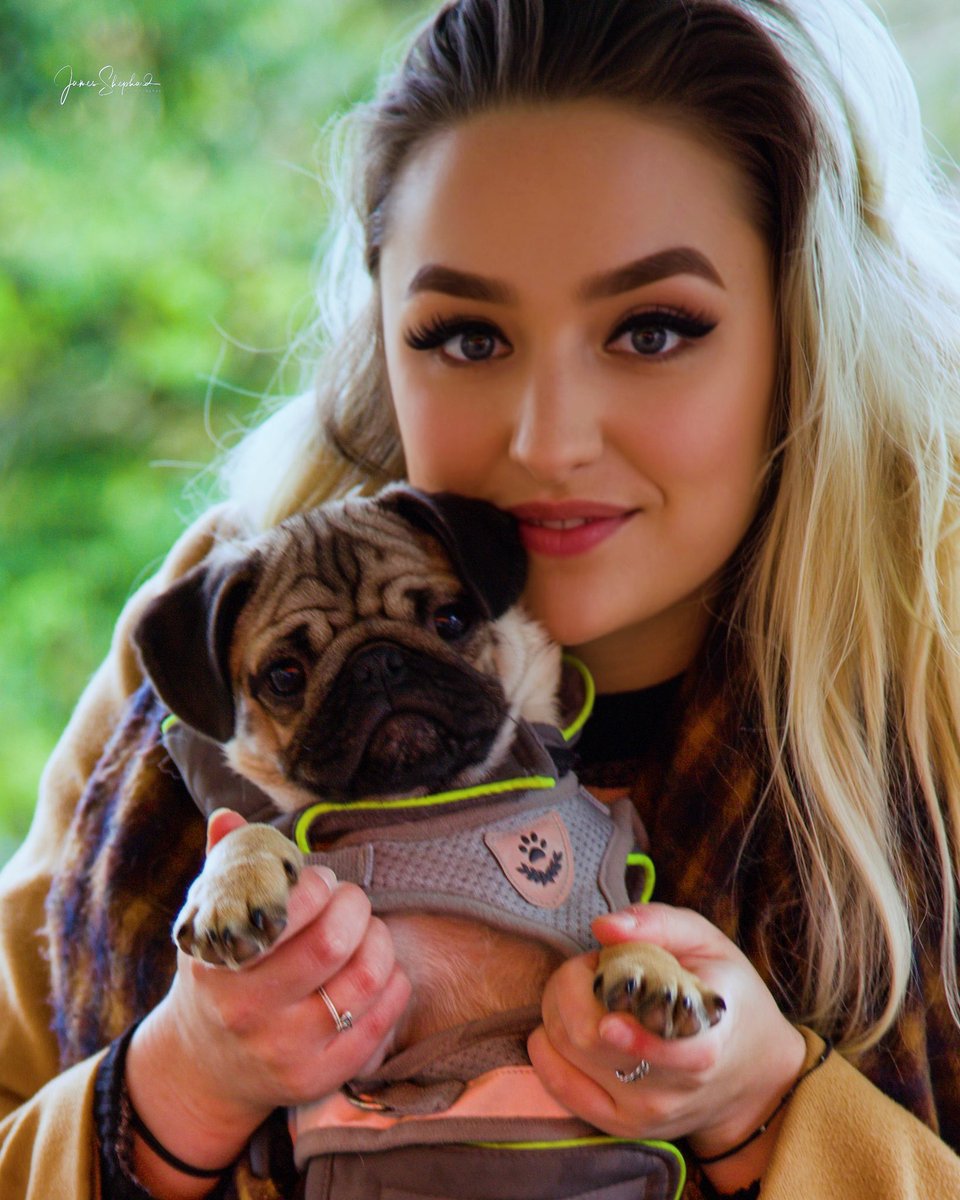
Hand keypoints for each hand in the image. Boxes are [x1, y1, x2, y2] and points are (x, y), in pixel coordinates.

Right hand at [125, 810, 410, 1195]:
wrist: (200, 1069)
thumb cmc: (218, 975)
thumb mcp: (208, 922)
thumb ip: (221, 866)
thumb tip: (228, 816)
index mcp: (219, 962)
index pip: (293, 909)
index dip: (322, 884)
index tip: (322, 882)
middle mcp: (248, 1011)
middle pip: (335, 944)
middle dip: (357, 908)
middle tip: (353, 903)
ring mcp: (284, 1051)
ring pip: (365, 981)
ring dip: (381, 944)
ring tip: (369, 934)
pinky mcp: (317, 1078)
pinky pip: (380, 1024)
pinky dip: (394, 987)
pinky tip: (379, 974)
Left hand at [528, 903, 805, 1187]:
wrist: (752, 1079)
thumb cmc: (725, 994)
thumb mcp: (708, 943)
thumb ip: (658, 925)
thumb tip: (604, 928)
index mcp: (708, 1038)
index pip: (670, 1051)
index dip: (633, 1035)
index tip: (607, 1013)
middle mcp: (674, 1087)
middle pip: (590, 1037)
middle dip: (572, 983)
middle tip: (594, 965)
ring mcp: (645, 1113)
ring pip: (568, 1054)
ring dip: (557, 1009)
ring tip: (587, 990)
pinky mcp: (620, 1126)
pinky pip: (560, 1088)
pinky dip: (545, 1051)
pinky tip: (557, 1025)